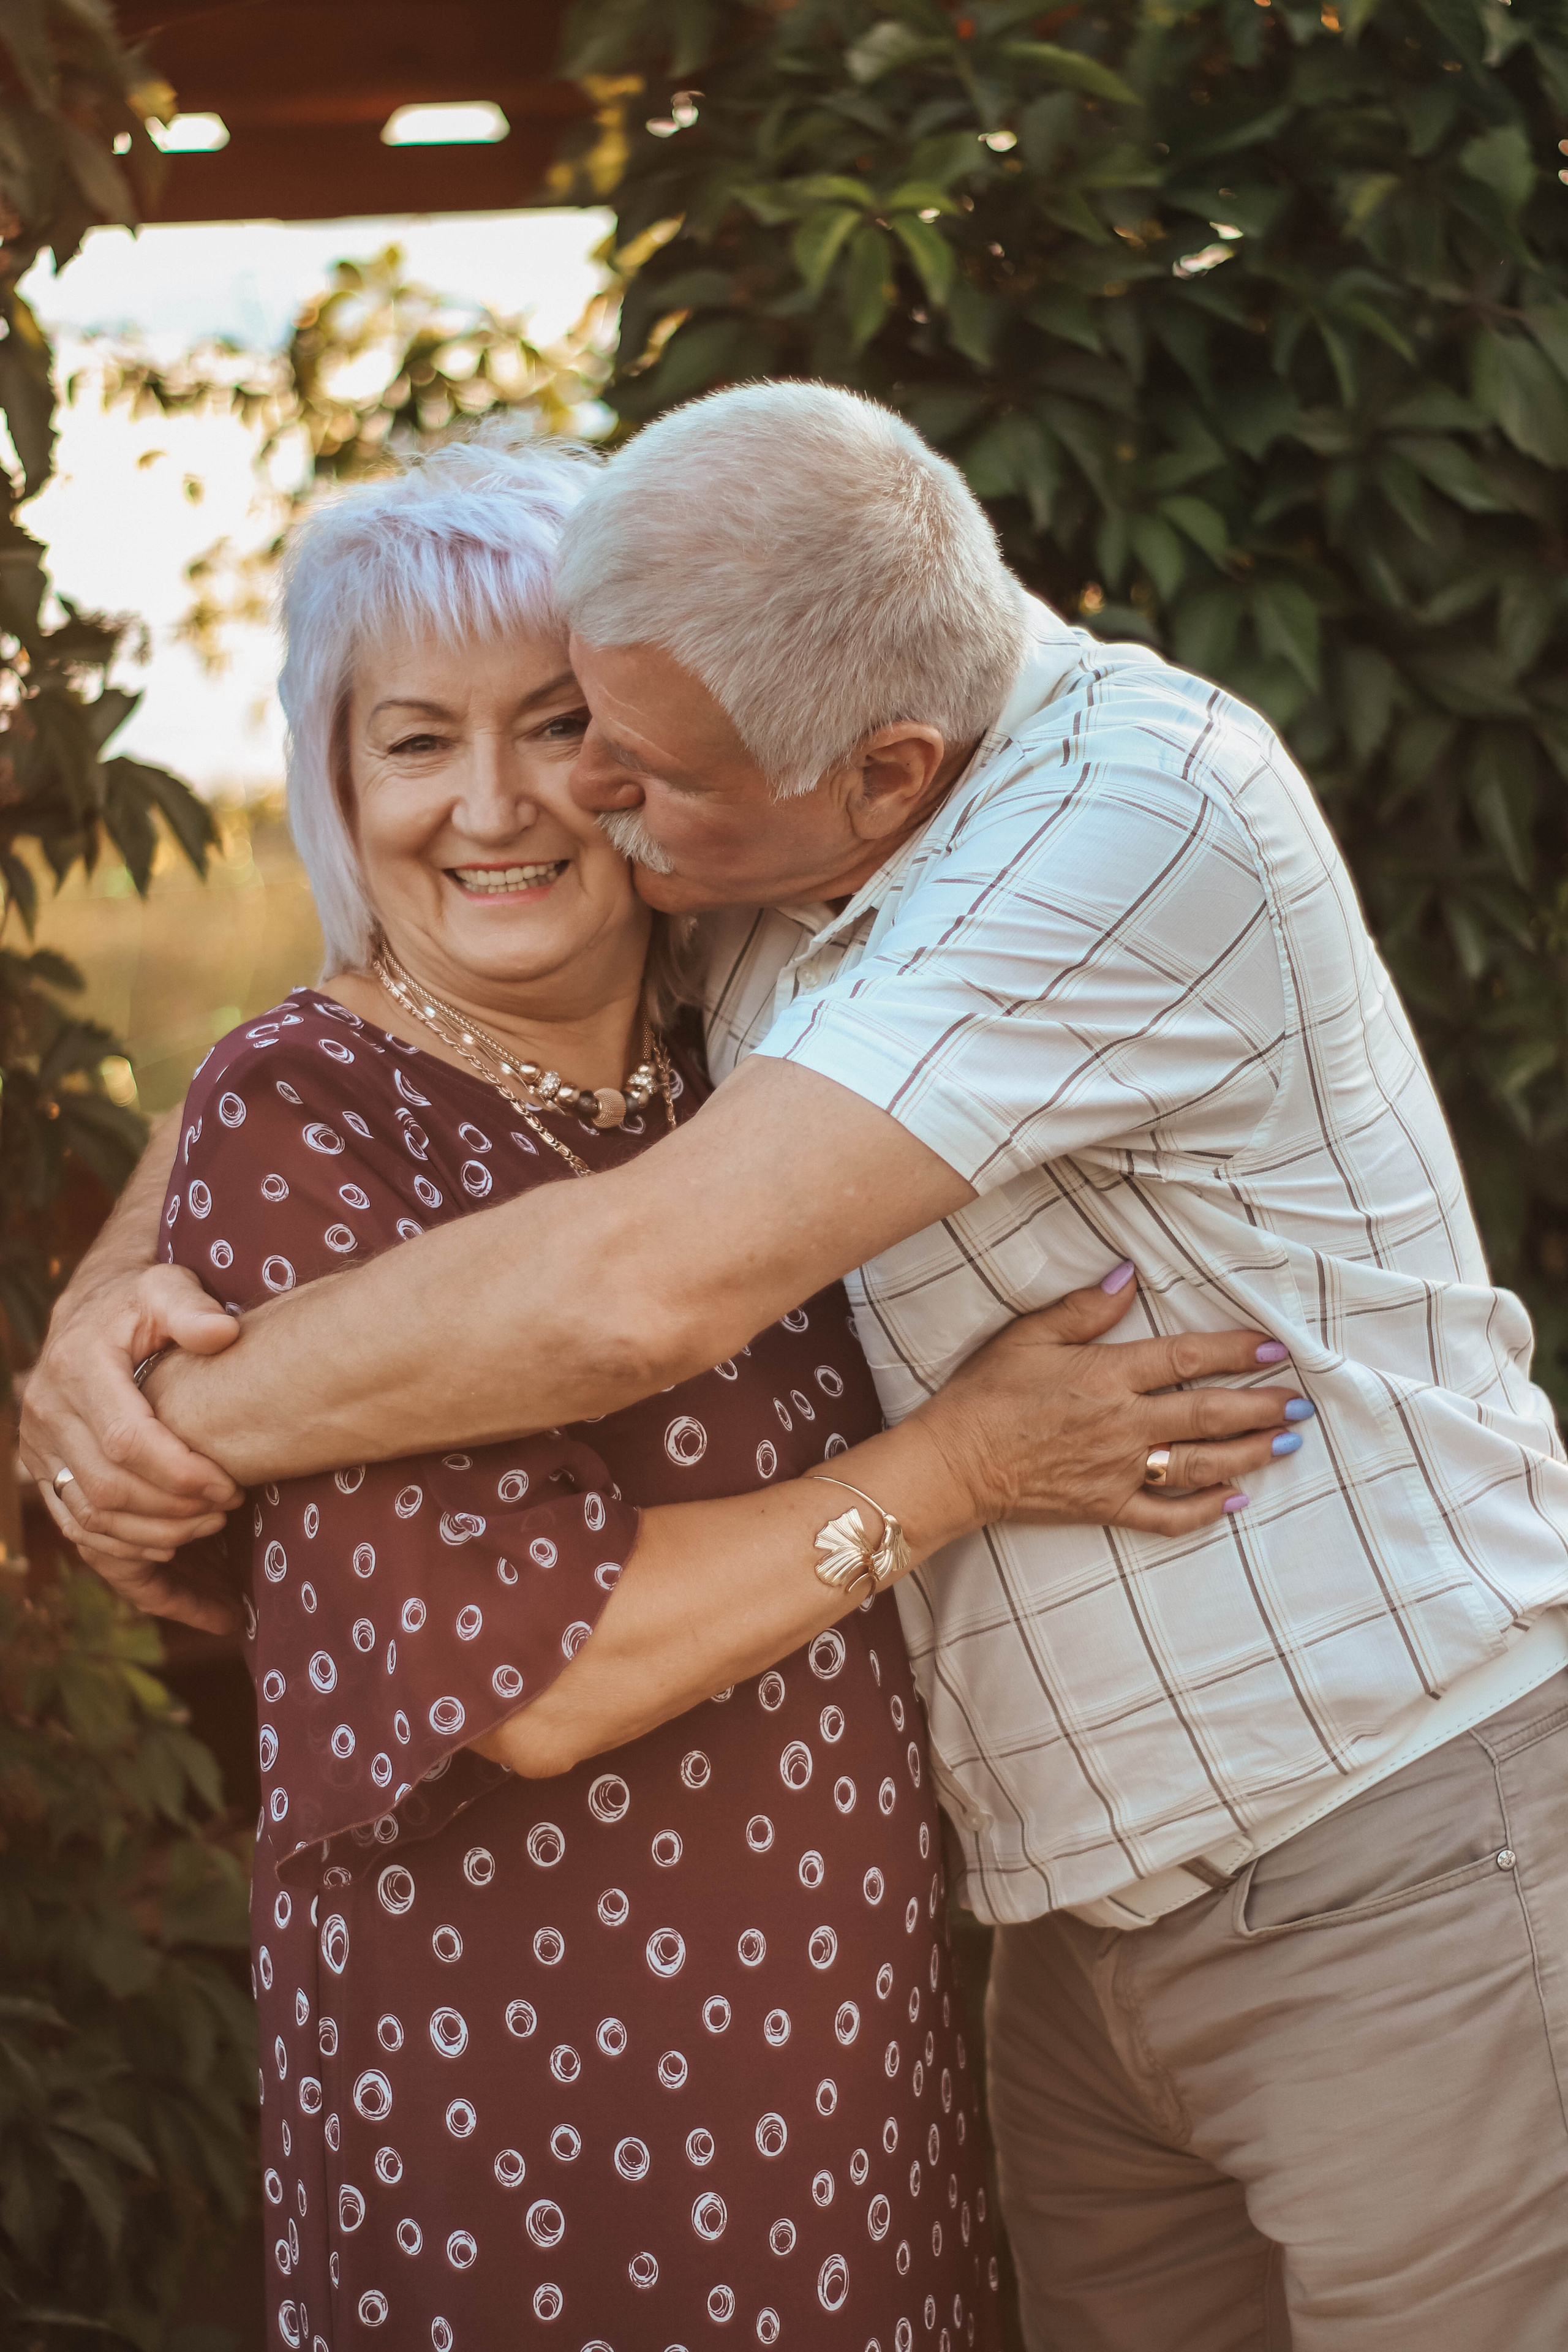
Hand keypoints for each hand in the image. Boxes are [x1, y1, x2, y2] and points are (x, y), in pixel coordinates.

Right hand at [19, 1262, 244, 1628]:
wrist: (92, 1309)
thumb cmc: (142, 1300)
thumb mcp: (168, 1287)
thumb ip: (193, 1308)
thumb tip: (223, 1333)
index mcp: (77, 1368)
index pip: (126, 1441)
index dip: (181, 1474)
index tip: (229, 1486)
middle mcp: (46, 1412)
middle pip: (108, 1489)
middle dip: (175, 1509)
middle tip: (229, 1507)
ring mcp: (38, 1446)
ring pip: (91, 1517)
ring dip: (154, 1533)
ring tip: (211, 1524)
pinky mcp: (41, 1470)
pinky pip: (77, 1526)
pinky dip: (123, 1545)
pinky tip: (171, 1544)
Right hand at [918, 1266, 1310, 1535]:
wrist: (953, 1464)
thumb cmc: (985, 1396)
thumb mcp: (1026, 1337)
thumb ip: (1083, 1310)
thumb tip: (1128, 1276)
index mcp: (1107, 1376)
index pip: (1185, 1357)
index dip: (1234, 1351)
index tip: (1273, 1347)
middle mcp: (1123, 1425)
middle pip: (1208, 1414)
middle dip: (1261, 1406)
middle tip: (1300, 1402)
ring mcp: (1118, 1471)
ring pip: (1200, 1464)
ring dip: (1249, 1454)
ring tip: (1286, 1443)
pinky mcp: (1106, 1506)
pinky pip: (1167, 1516)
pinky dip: (1205, 1511)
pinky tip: (1236, 1501)